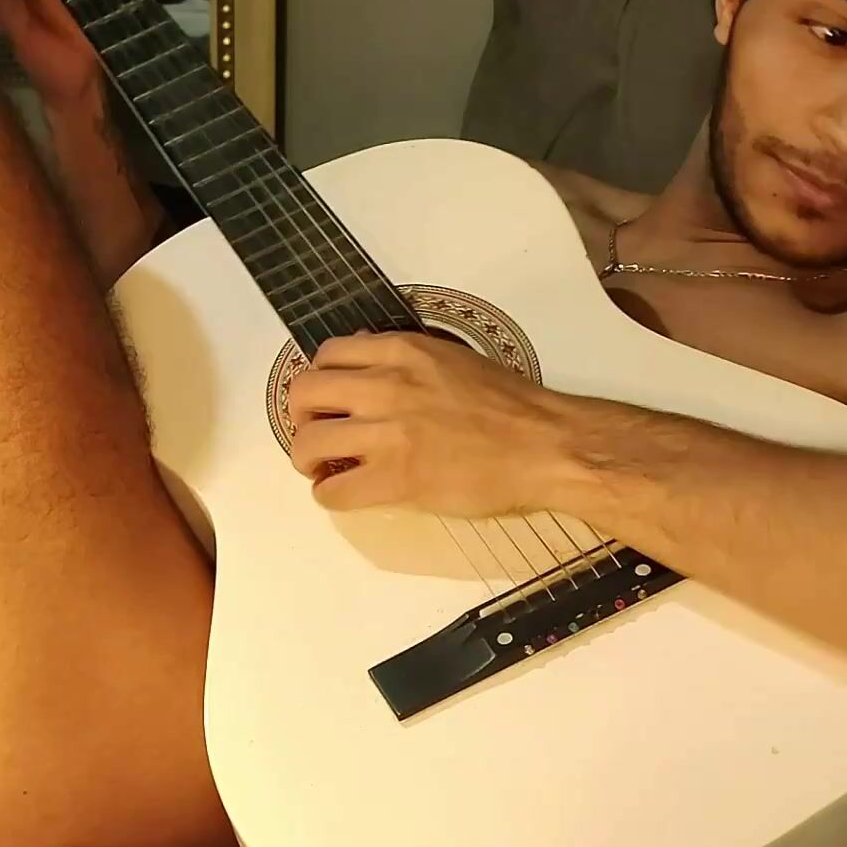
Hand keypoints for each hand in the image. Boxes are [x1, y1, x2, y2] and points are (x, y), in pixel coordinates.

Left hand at [286, 333, 585, 516]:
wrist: (546, 446)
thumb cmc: (511, 406)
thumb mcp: (452, 358)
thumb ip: (405, 359)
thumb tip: (366, 358)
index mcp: (400, 351)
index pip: (326, 354)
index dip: (319, 380)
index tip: (327, 399)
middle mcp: (385, 385)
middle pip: (304, 394)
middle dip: (300, 416)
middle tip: (316, 433)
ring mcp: (387, 433)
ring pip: (308, 443)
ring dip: (307, 459)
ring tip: (323, 468)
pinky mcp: (396, 479)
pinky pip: (333, 491)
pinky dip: (329, 494)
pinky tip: (344, 493)